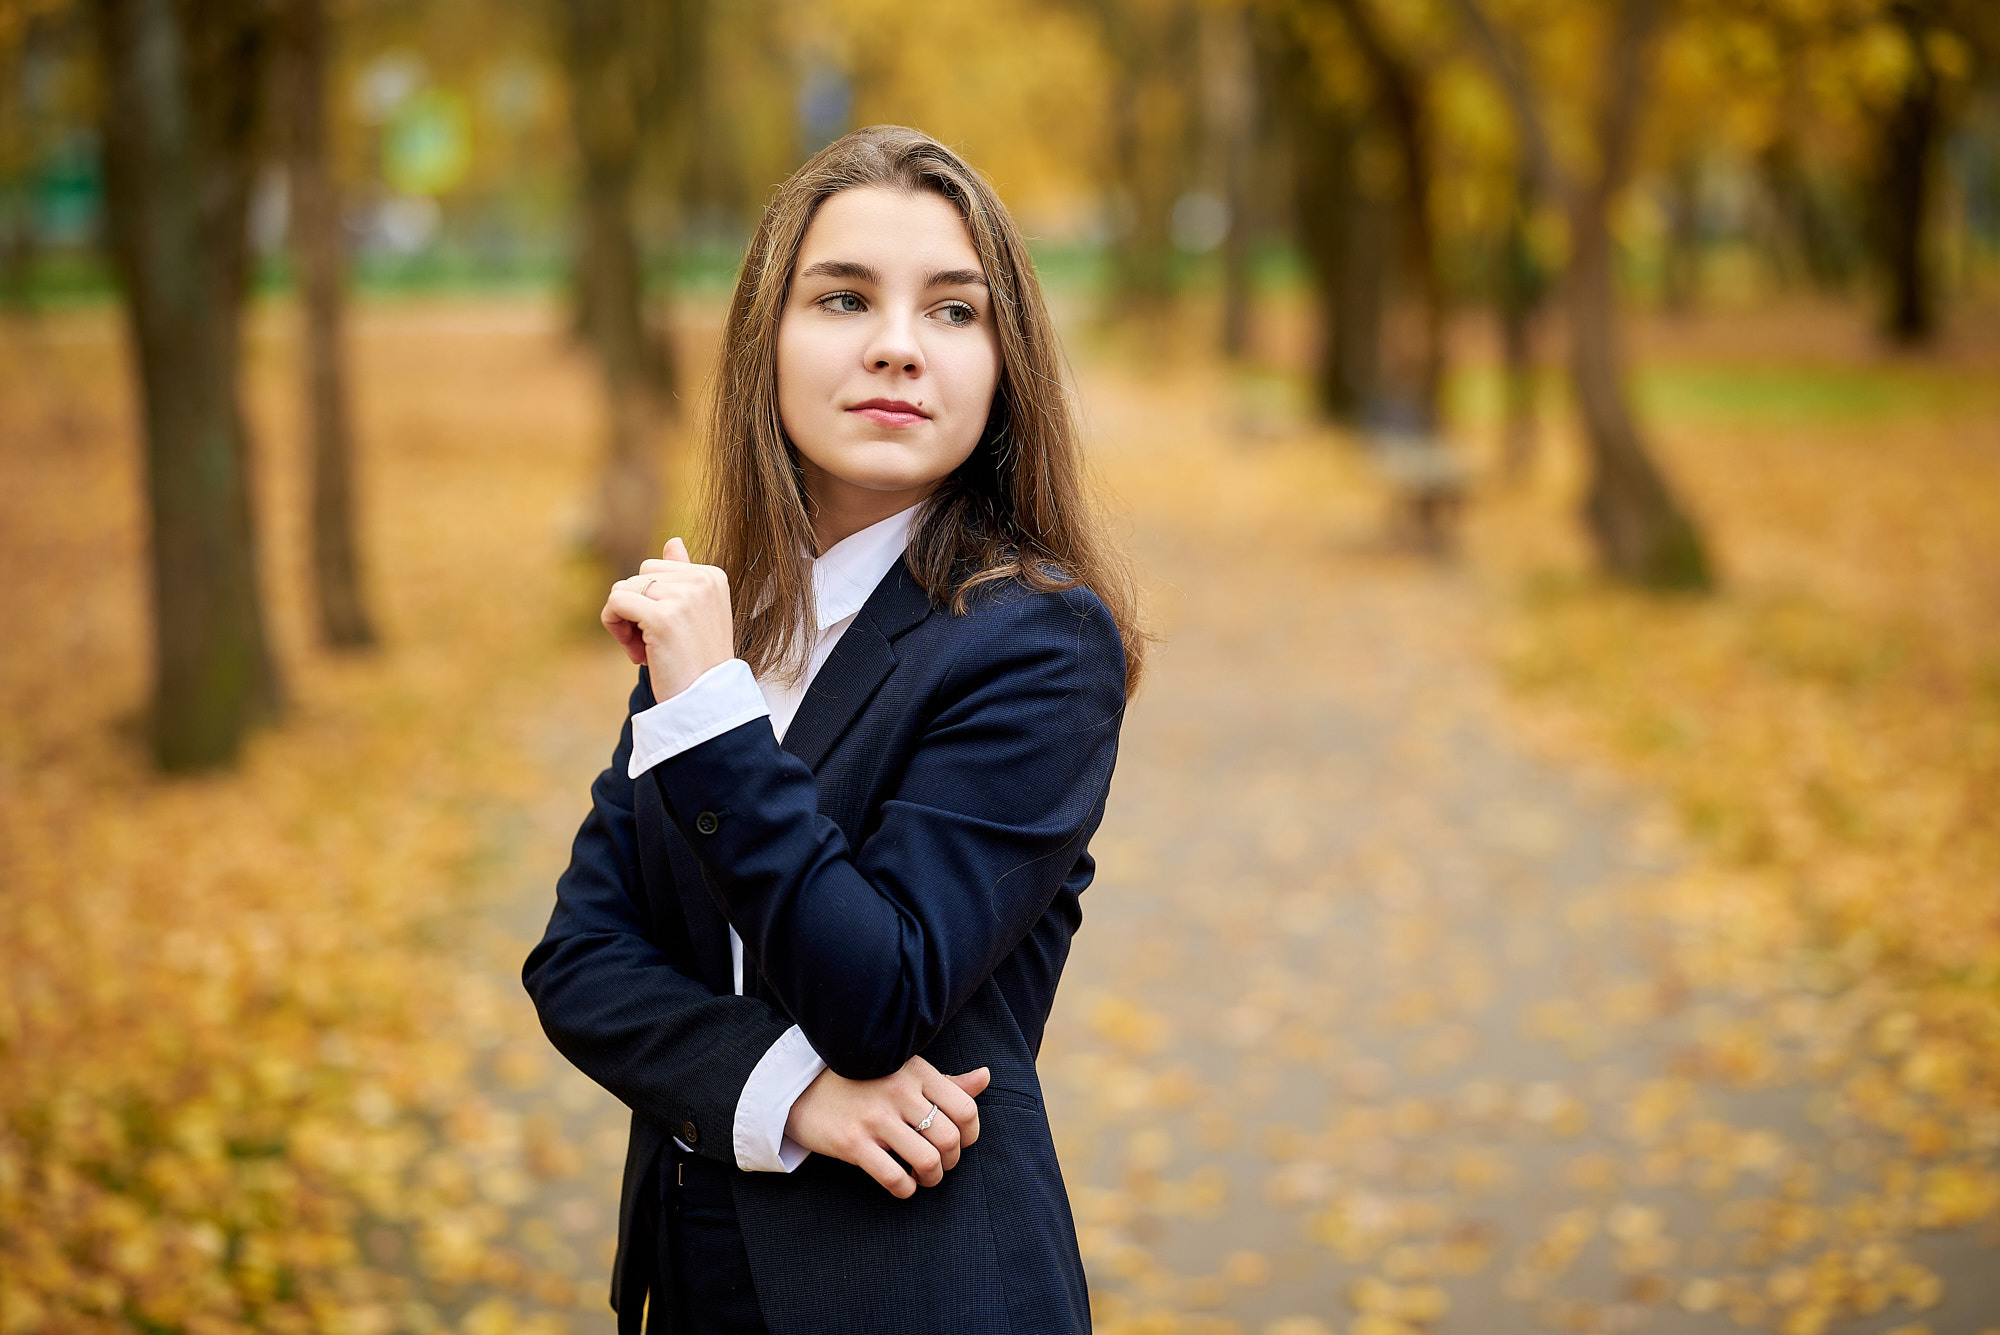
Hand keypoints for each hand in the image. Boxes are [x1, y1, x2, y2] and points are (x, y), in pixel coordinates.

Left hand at [600, 537, 735, 700]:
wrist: (708, 703)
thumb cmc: (698, 663)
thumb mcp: (696, 613)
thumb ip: (684, 575)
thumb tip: (673, 541)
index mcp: (712, 575)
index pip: (656, 568)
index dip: (651, 600)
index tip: (665, 631)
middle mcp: (701, 580)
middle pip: (638, 575)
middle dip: (635, 609)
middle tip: (652, 645)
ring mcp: (683, 597)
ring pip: (622, 588)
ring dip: (624, 622)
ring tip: (646, 651)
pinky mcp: (662, 617)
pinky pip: (615, 603)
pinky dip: (614, 627)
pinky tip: (636, 652)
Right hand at [783, 1056, 990, 1198]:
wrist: (801, 1086)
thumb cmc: (862, 1080)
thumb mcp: (904, 1071)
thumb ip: (946, 1080)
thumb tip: (986, 1077)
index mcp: (916, 1071)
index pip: (966, 1108)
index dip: (971, 1134)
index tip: (960, 1142)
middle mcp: (899, 1091)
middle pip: (950, 1139)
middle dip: (952, 1161)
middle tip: (941, 1163)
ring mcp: (875, 1117)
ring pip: (928, 1161)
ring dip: (932, 1178)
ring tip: (924, 1176)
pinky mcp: (853, 1143)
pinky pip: (894, 1178)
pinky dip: (906, 1189)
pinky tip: (902, 1183)